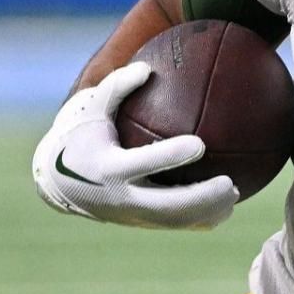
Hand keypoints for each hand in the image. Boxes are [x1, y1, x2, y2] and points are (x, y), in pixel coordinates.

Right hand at [30, 61, 237, 229]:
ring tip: (234, 195)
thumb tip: (146, 67)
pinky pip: (174, 226)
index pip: (144, 164)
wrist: (59, 182)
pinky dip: (200, 221)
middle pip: (166, 206)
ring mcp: (131, 216)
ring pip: (174, 221)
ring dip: (206, 212)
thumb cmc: (81, 137)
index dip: (171, 156)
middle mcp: (120, 198)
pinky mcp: (139, 223)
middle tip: (228, 183)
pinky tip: (224, 209)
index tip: (201, 144)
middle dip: (200, 198)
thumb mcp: (90, 109)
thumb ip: (115, 87)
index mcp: (108, 168)